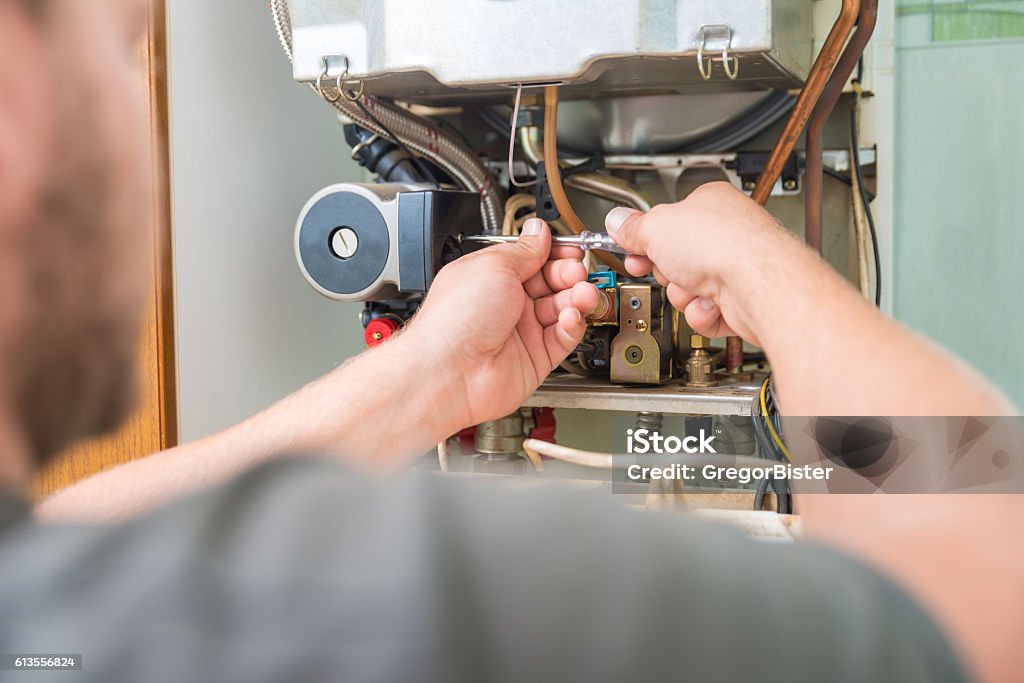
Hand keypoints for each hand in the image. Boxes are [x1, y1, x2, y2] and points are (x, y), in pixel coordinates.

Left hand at [405, 218, 598, 429]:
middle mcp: (506, 303)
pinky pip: (563, 337)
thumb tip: (538, 231)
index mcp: (492, 276)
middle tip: (577, 272)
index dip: (555, 253)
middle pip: (552, 283)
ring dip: (577, 298)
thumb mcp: (494, 266)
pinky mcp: (535, 358)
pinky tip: (571, 317)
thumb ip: (524, 250)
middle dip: (569, 274)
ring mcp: (521, 331)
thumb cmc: (455, 320)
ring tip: (582, 294)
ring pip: (562, 309)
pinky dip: (572, 325)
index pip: (533, 259)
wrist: (449, 372)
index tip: (572, 249)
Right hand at [604, 182, 799, 346]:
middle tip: (664, 268)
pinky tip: (712, 303)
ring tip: (694, 286)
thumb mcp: (656, 227)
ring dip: (683, 294)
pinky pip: (704, 312)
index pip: (667, 221)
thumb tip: (616, 221)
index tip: (629, 246)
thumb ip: (632, 227)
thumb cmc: (723, 245)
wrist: (758, 284)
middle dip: (665, 270)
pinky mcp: (740, 301)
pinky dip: (702, 313)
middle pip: (675, 258)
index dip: (644, 237)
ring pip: (687, 289)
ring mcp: (735, 268)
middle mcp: (726, 234)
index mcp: (709, 204)